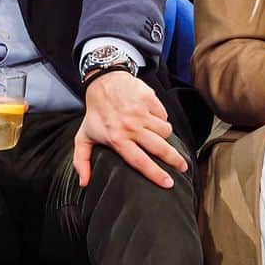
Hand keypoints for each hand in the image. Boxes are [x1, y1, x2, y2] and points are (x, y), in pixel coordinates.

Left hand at [73, 73, 187, 189]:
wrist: (103, 81)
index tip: (168, 183)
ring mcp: (142, 112)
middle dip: (175, 160)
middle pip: (160, 148)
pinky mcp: (149, 99)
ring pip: (165, 131)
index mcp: (117, 139)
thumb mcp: (83, 137)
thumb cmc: (95, 112)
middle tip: (183, 167)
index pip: (140, 161)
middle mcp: (131, 127)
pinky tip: (153, 119)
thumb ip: (81, 161)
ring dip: (164, 135)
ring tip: (157, 136)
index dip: (156, 174)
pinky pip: (164, 115)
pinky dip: (161, 119)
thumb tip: (84, 182)